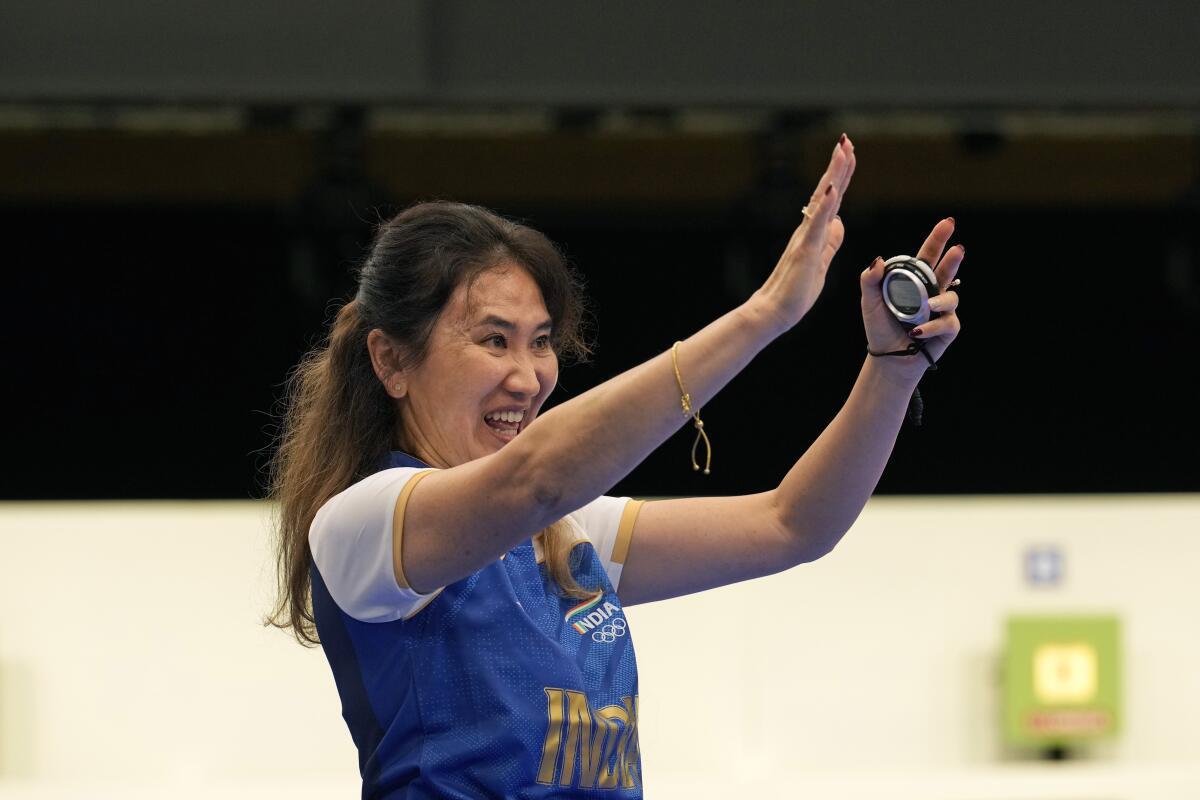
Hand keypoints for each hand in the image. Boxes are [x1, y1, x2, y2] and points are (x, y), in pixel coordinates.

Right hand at [754, 135, 855, 330]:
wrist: (773, 311)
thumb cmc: (794, 292)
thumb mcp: (820, 263)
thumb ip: (830, 243)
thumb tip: (840, 222)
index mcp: (814, 233)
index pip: (832, 200)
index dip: (841, 177)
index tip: (849, 154)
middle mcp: (808, 230)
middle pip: (827, 192)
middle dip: (838, 166)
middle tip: (846, 140)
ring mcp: (806, 238)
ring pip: (822, 200)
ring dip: (833, 175)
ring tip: (842, 151)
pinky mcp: (805, 250)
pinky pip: (816, 224)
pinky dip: (825, 205)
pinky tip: (832, 189)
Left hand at [860, 218, 963, 373]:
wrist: (887, 358)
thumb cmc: (879, 327)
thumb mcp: (869, 302)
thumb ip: (870, 280)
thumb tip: (879, 259)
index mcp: (914, 280)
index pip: (928, 256)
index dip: (938, 239)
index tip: (947, 222)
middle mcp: (932, 291)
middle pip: (947, 269)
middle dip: (954, 257)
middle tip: (958, 247)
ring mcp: (942, 309)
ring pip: (951, 296)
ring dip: (940, 300)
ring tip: (929, 305)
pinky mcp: (948, 328)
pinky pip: (946, 322)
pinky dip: (931, 326)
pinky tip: (918, 332)